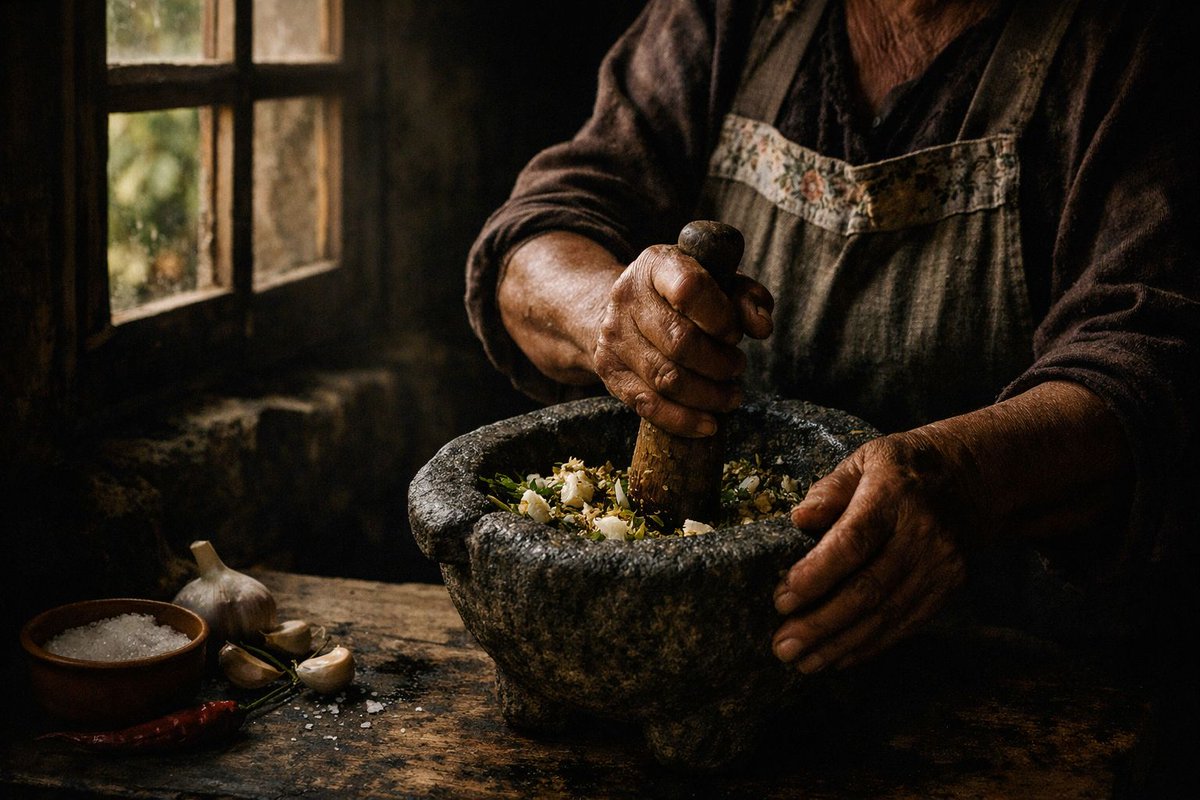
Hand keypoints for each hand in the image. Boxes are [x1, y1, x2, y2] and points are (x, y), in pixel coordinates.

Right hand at [592, 244, 773, 436]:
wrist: (621, 310)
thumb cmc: (680, 296)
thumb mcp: (715, 282)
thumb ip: (745, 298)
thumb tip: (761, 326)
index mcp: (657, 265)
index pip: (690, 288)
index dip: (721, 318)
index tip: (734, 334)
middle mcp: (627, 297)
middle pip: (680, 342)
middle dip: (719, 363)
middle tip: (737, 367)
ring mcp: (614, 336)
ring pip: (666, 379)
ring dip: (708, 395)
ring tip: (730, 395)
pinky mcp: (609, 370)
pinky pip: (647, 405)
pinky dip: (683, 420)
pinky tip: (708, 424)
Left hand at [772, 429, 987, 671]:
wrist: (972, 479)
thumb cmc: (900, 468)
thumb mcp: (864, 460)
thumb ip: (830, 489)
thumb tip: (799, 518)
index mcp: (894, 496)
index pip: (853, 542)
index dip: (817, 575)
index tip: (782, 600)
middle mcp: (922, 534)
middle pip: (868, 589)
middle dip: (821, 623)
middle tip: (783, 646)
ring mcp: (940, 565)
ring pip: (885, 615)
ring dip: (840, 644)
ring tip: (802, 662)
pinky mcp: (948, 587)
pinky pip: (905, 624)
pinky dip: (869, 645)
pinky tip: (837, 658)